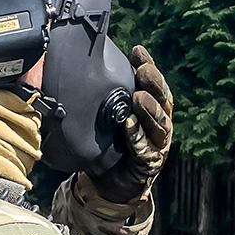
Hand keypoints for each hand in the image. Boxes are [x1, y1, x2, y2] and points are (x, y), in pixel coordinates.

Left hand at [86, 46, 173, 202]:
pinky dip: (138, 137)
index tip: (137, 52)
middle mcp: (159, 125)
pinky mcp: (149, 164)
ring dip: (149, 110)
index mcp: (152, 109)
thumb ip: (100, 95)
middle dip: (153, 84)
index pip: (155, 84)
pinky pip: (146, 150)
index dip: (149, 67)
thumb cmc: (107, 144)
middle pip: (162, 101)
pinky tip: (129, 125)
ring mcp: (157, 145)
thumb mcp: (104, 115)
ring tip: (138, 98)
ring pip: (159, 124)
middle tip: (142, 71)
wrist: (108, 182)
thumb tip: (72, 65)